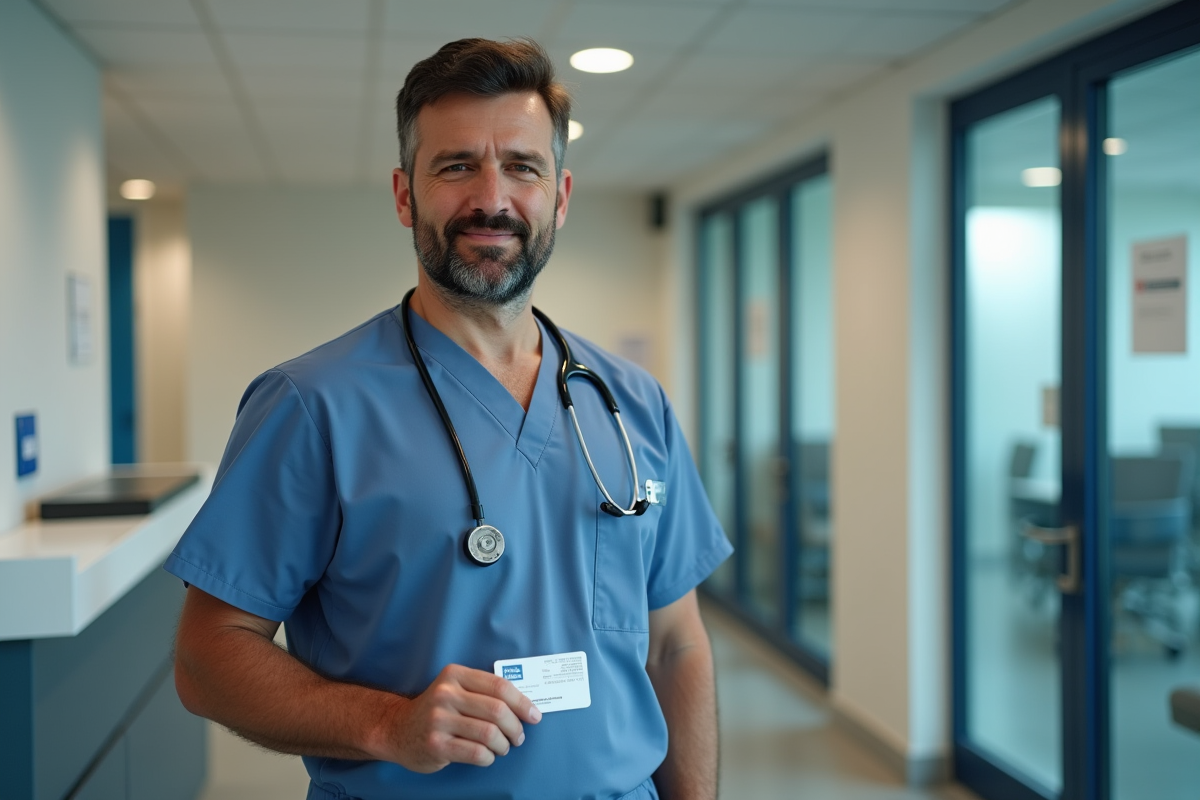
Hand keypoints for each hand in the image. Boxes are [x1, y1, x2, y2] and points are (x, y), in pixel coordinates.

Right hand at [379, 664, 542, 771]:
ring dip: (504, 744)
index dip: (523, 703)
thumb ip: (483, 692)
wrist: (397, 729)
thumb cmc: (437, 711)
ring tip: (503, 747)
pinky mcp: (436, 744)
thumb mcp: (455, 689)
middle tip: (519, 736)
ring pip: (490, 733)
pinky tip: (487, 755)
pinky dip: (489, 757)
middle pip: (498, 711)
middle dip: (516, 727)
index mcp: (455, 675)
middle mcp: (446, 694)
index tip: (534, 715)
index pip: (500, 686)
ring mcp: (439, 720)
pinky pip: (477, 752)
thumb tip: (524, 705)